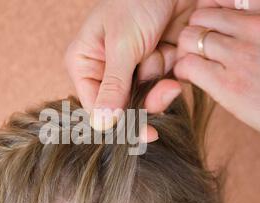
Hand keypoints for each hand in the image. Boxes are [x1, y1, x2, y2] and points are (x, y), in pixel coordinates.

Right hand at [65, 0, 196, 139]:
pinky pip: (165, 85)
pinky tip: (174, 52)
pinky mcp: (156, 65)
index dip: (120, 122)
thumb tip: (101, 124)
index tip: (146, 132)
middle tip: (166, 89)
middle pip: (123, 107)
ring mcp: (132, 69)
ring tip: (167, 56)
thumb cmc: (137, 1)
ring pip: (147, 97)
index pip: (96, 106)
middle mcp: (106, 70)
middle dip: (147, 98)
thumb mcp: (121, 44)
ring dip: (161, 80)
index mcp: (85, 63)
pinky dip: (173, 71)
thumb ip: (113, 86)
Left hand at [174, 0, 259, 157]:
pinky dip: (183, 70)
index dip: (212, 11)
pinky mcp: (229, 85)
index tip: (215, 27)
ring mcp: (242, 54)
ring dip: (186, 51)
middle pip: (201, 14)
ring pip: (189, 37)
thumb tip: (241, 22)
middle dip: (196, 31)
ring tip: (195, 64)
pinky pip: (187, 65)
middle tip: (201, 49)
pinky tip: (192, 78)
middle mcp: (258, 25)